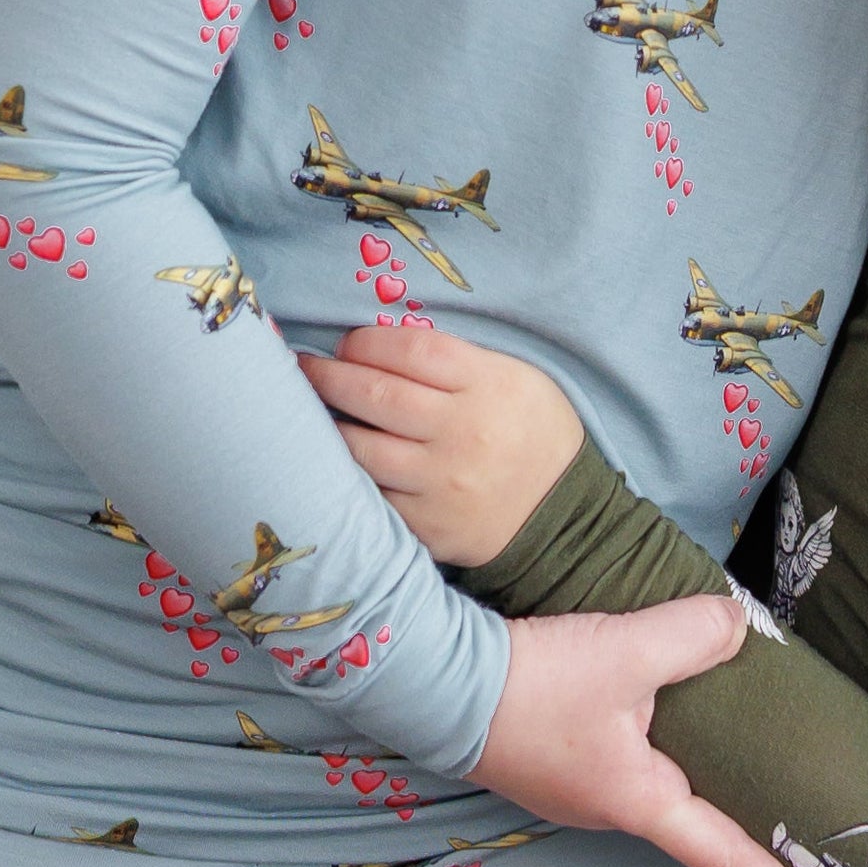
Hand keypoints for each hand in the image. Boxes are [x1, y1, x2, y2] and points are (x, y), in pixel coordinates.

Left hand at [300, 318, 586, 566]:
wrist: (564, 517)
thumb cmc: (532, 433)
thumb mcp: (515, 378)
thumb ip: (457, 360)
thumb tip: (380, 345)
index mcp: (488, 385)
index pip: (410, 349)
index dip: (366, 341)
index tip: (347, 344)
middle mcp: (462, 432)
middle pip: (376, 393)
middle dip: (328, 376)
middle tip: (303, 368)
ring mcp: (442, 483)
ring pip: (362, 447)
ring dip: (327, 424)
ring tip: (307, 410)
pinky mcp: (427, 525)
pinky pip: (372, 494)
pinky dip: (347, 474)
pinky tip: (333, 458)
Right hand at [473, 597, 838, 866]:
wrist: (434, 684)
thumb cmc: (531, 685)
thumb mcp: (624, 652)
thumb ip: (691, 637)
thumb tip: (736, 626)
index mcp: (640, 803)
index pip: (727, 858)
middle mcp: (611, 811)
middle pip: (695, 827)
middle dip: (750, 832)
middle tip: (805, 834)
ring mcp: (577, 791)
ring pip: (656, 790)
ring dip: (701, 784)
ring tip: (744, 764)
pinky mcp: (553, 761)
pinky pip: (624, 763)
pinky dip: (661, 751)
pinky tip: (665, 718)